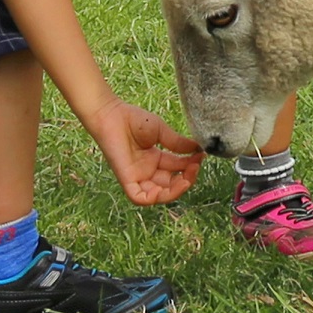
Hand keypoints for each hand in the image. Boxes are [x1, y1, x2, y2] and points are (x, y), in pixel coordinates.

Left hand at [81, 97, 204, 205]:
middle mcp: (147, 170)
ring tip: (186, 178)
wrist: (111, 114)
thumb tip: (198, 149)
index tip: (201, 155)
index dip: (190, 165)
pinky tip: (165, 189)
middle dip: (186, 179)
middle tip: (195, 166)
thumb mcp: (161, 131)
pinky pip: (139, 197)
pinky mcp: (126, 179)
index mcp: (155, 159)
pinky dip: (152, 198)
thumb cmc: (133, 119)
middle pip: (170, 184)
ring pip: (158, 195)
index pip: (176, 169)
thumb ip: (177, 143)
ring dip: (174, 191)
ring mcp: (137, 176)